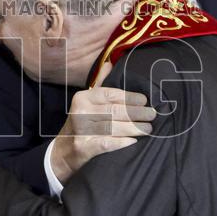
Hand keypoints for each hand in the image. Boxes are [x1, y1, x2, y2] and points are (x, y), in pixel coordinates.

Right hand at [49, 62, 157, 181]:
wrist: (64, 151)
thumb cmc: (82, 124)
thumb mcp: (87, 102)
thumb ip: (100, 83)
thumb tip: (110, 63)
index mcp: (83, 97)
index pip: (110, 94)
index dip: (130, 97)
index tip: (145, 101)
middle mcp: (80, 112)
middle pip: (115, 111)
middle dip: (137, 113)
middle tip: (152, 115)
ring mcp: (81, 130)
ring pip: (114, 127)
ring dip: (134, 128)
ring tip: (148, 129)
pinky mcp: (83, 147)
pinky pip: (107, 143)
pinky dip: (121, 142)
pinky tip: (133, 141)